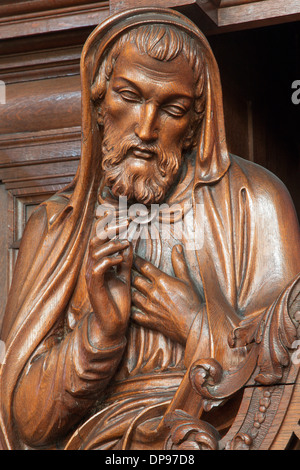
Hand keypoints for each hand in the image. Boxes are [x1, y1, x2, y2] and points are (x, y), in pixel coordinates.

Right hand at [85, 221, 132, 341]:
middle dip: (110, 228)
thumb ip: (126, 261)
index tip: (126, 217)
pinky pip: (97, 269)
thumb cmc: (118, 301)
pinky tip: (120, 260)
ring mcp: (92, 277)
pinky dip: (109, 261)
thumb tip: (129, 242)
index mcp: (100, 263)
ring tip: (126, 243)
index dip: (110, 225)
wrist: (114, 324)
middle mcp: (93, 267)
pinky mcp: (94, 288)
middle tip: (126, 222)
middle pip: (96, 240)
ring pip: (95, 252)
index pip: (102, 239)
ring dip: (112, 244)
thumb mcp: (125, 276)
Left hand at [131, 244, 201, 344]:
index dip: (136, 260)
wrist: (194, 325)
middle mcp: (153, 292)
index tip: (130, 256)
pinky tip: (127, 307)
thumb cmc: (193, 302)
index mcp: (162, 281)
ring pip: (132, 296)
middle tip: (124, 270)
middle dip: (129, 274)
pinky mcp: (149, 320)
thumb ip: (179, 263)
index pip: (144, 266)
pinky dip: (130, 310)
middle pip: (135, 280)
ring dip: (129, 291)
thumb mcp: (187, 280)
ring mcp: (149, 307)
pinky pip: (134, 314)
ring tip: (124, 287)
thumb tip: (177, 247)